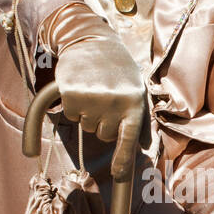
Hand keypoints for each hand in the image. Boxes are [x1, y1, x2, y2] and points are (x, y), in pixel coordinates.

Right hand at [54, 34, 148, 178]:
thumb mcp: (136, 90)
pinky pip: (71, 115)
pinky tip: (80, 88)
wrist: (91, 40)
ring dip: (88, 114)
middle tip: (106, 100)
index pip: (129, 138)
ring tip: (94, 90)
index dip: (122, 159)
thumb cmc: (118, 70)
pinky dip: (72, 106)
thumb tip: (142, 151)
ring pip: (86, 126)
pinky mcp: (71, 94)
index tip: (117, 173)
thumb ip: (138, 119)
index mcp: (134, 102)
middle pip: (104, 135)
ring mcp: (92, 98)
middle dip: (103, 124)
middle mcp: (114, 101)